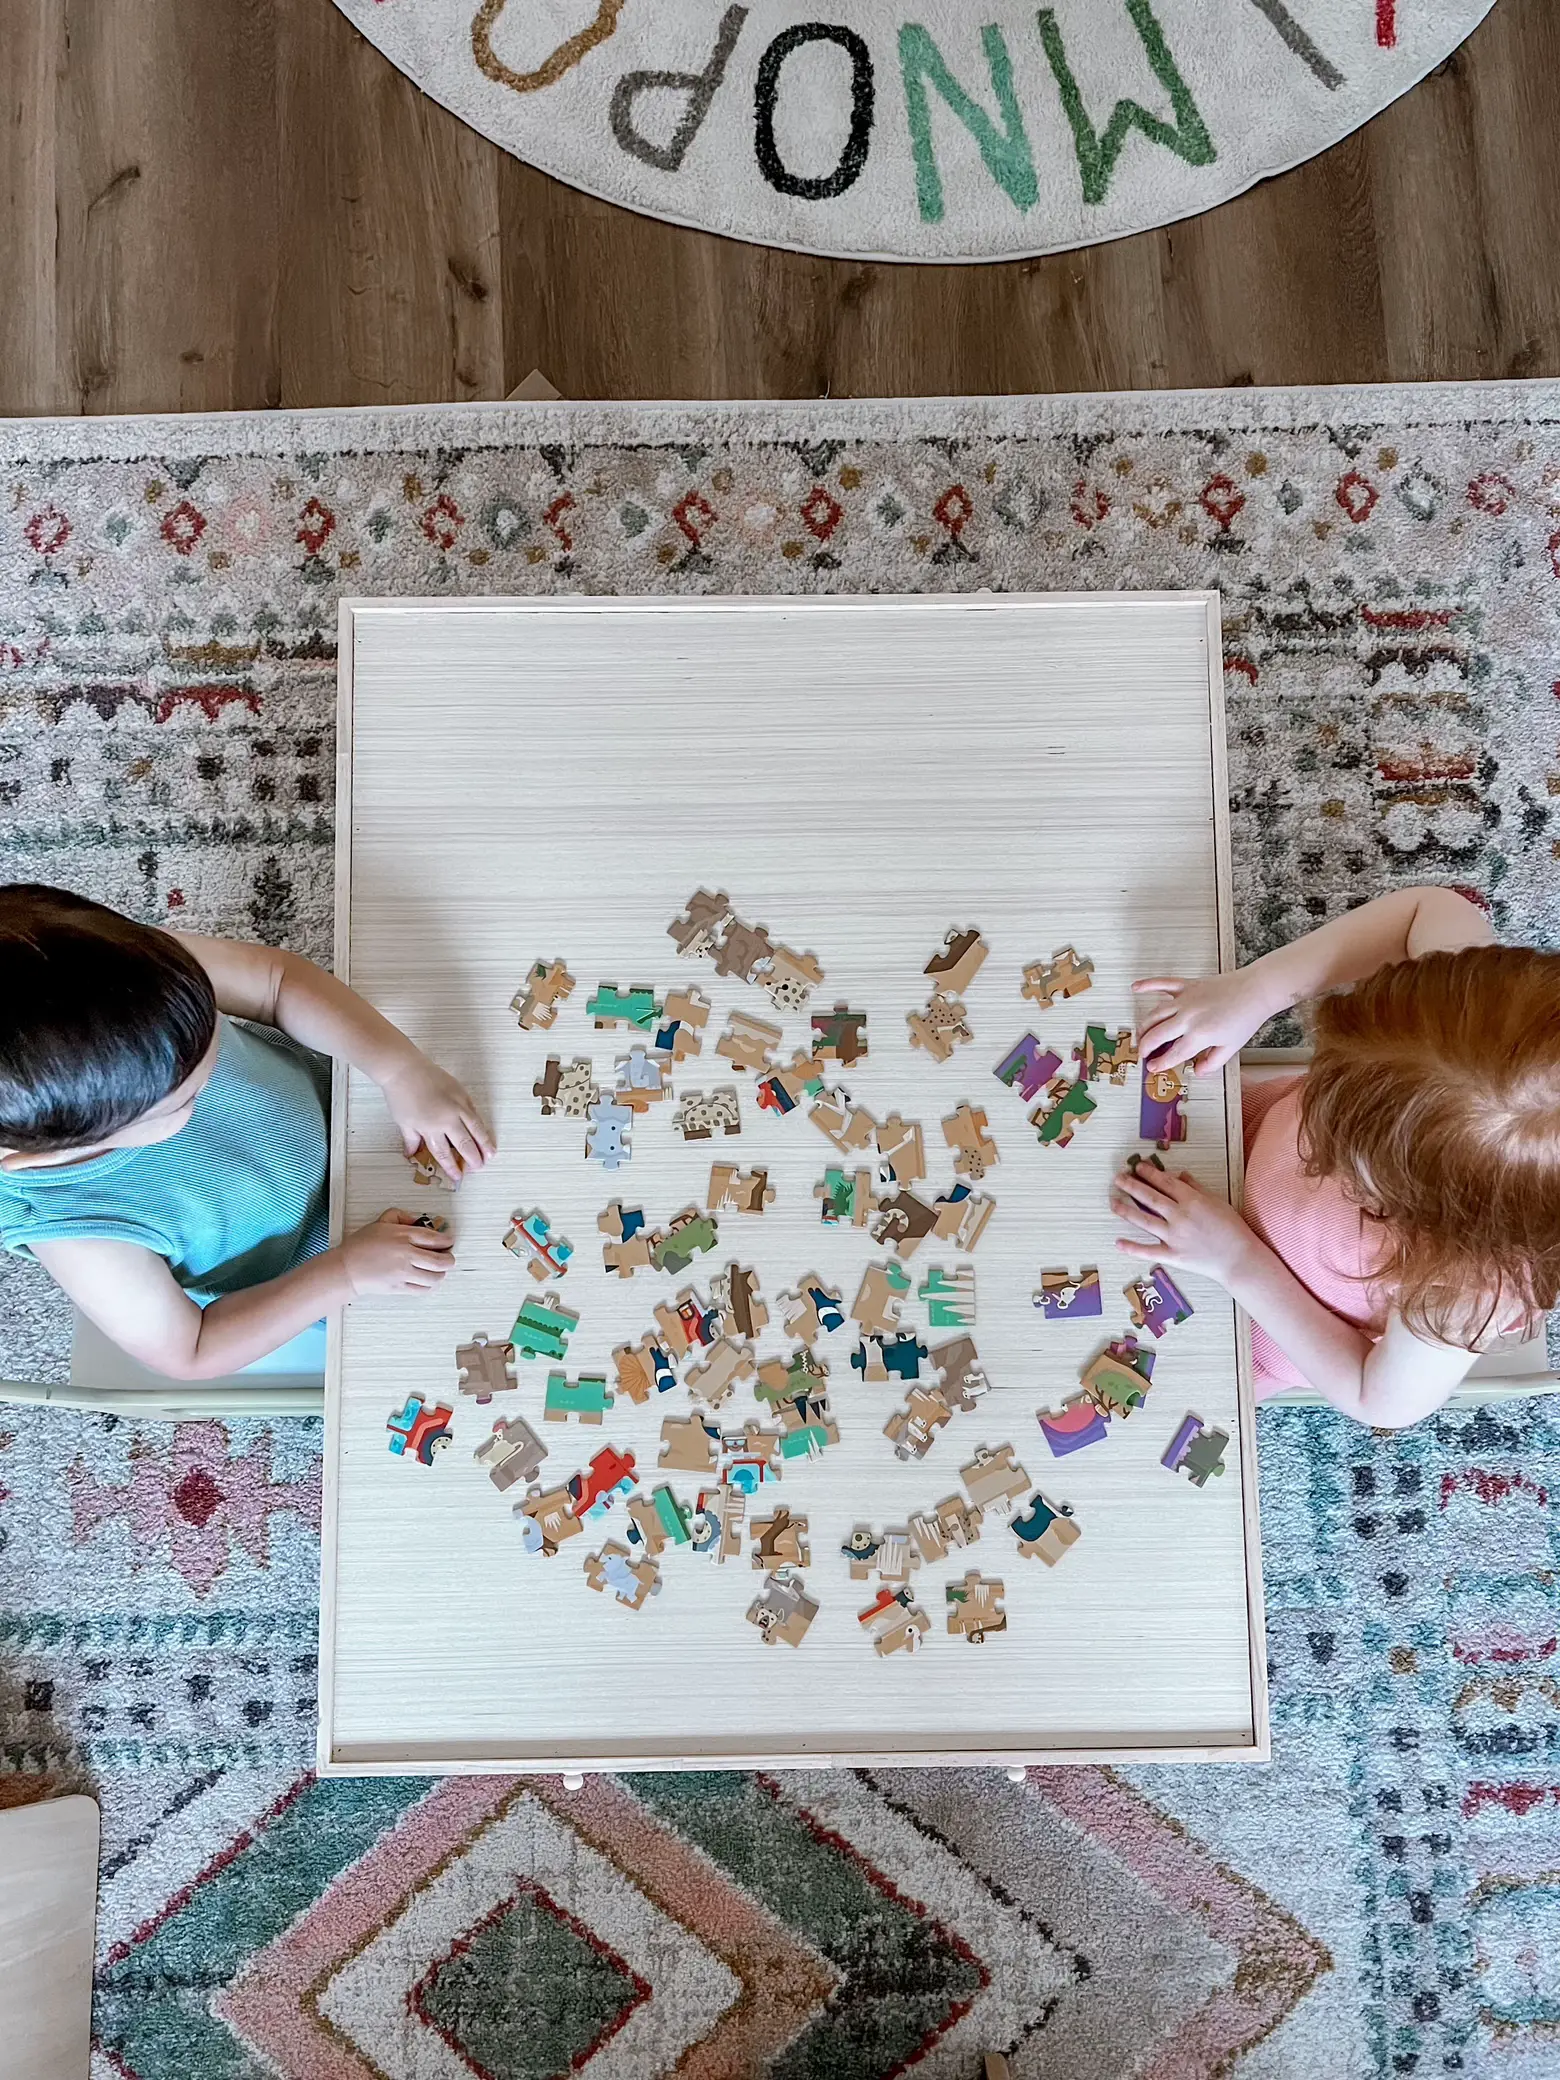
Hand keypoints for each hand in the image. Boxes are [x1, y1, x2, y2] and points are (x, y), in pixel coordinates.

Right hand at [341, 1208, 455, 1295]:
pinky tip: (428, 1281)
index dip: (447, 1241)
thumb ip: (400, 1216)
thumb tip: (416, 1220)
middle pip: (441, 1260)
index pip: (436, 1239)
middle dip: (449, 1259)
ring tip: (439, 1270)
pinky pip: (423, 1289)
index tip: (449, 1241)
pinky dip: (430, 1286)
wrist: (346, 1268)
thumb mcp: (380, 1222)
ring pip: (435, 1277)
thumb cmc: (360, 1246)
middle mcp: (406, 1254)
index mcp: (403, 1236)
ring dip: (441, 1274)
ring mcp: (403, 1272)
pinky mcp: (399, 1287)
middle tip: (448, 1257)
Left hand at [379, 1054, 495, 1183]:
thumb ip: (411, 1140)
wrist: (406, 1069)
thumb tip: (412, 1154)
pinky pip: (474, 1113)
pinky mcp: (462, 1094)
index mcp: (431, 1128)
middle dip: (473, 1159)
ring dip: (485, 1143)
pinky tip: (484, 1132)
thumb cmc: (401, 1094)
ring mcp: (457, 1105)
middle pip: (465, 1144)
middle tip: (478, 1167)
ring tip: (491, 1154)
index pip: (444, 1154)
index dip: (452, 1167)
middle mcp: (447, 1119)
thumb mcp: (403, 1122)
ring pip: (476, 1129)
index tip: (458, 1176)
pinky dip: (480, 1125)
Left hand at [1111, 1164, 1253, 1284]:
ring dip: (1125, 1210)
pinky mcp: (1173, 1256)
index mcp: (1192, 1201)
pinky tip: (1118, 1242)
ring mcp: (1174, 1237)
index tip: (1138, 1166)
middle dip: (1131, 1186)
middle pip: (1150, 1198)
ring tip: (1113, 1202)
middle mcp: (1180, 1217)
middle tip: (1118, 1178)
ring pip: (1144, 1220)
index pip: (1165, 1183)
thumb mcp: (1217, 1201)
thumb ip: (1196, 1187)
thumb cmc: (1232, 1229)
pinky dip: (1132, 1248)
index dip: (1149, 1173)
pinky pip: (1148, 1251)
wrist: (1239, 1258)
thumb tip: (1179, 1174)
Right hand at [1132, 971, 1272, 1075]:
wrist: (1256, 990)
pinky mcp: (1188, 986)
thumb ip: (1213, 1062)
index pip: (1173, 1054)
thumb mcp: (1232, 1047)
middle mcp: (1188, 1017)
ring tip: (1140, 1034)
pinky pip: (1163, 983)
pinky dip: (1147, 984)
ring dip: (1144, 1025)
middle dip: (1145, 1047)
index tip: (1153, 1068)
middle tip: (1143, 1053)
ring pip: (1155, 1014)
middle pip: (1157, 1035)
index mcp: (1199, 1035)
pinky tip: (1135, 987)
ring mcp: (1185, 1000)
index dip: (1160, 1063)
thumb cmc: (1246, 1016)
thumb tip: (1199, 1070)